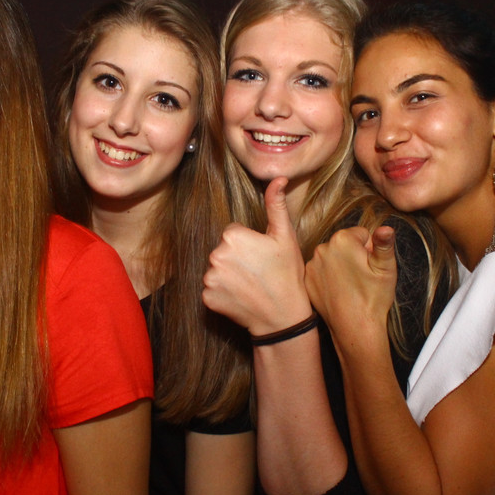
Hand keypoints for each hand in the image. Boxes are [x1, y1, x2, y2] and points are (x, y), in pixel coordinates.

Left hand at [203, 178, 312, 334]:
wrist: (283, 316)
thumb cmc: (287, 274)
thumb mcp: (285, 237)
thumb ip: (276, 205)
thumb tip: (277, 178)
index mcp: (232, 237)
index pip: (233, 233)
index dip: (249, 244)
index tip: (262, 256)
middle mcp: (215, 255)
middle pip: (223, 250)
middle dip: (237, 258)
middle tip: (257, 271)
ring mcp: (209, 278)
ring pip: (216, 269)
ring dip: (229, 275)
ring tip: (250, 284)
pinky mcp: (206, 298)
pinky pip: (212, 289)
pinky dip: (223, 292)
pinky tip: (240, 296)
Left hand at [305, 225, 397, 356]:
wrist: (354, 327)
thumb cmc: (373, 298)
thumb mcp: (386, 268)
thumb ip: (384, 243)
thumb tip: (386, 227)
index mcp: (342, 240)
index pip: (361, 233)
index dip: (369, 249)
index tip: (370, 266)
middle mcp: (322, 248)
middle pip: (344, 243)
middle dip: (354, 255)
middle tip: (361, 276)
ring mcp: (312, 265)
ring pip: (332, 257)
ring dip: (340, 265)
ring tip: (350, 285)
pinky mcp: (306, 279)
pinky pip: (320, 270)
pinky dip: (328, 277)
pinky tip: (338, 290)